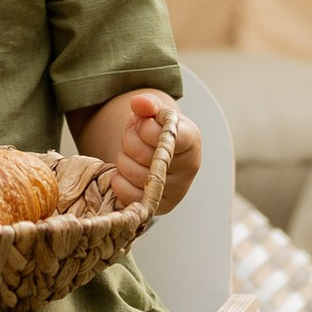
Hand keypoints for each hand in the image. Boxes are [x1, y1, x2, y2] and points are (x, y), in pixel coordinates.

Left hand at [91, 91, 199, 210]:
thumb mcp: (154, 113)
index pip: (163, 135)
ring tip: (130, 154)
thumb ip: (147, 104)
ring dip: (123, 161)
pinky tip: (124, 172)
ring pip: (136, 175)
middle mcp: (190, 168)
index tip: (142, 124)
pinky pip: (132, 197)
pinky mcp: (163, 207)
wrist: (161, 153)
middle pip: (145, 155)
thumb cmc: (158, 131)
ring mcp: (178, 190)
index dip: (144, 128)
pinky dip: (120, 183)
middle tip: (132, 138)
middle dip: (129, 142)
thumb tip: (138, 103)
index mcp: (191, 139)